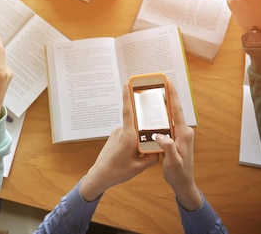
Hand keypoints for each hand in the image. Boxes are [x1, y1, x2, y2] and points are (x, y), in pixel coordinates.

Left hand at [80, 85, 158, 200]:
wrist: (100, 176)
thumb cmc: (118, 171)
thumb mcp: (139, 166)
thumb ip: (152, 156)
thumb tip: (161, 148)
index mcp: (128, 136)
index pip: (128, 111)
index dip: (128, 96)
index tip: (127, 84)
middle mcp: (121, 131)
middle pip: (137, 123)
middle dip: (144, 129)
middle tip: (145, 140)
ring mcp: (116, 133)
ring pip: (133, 131)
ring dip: (137, 140)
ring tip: (136, 156)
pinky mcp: (114, 137)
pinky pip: (127, 135)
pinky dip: (132, 142)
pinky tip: (131, 155)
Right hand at [154, 81, 201, 210]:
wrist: (184, 183)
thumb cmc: (179, 173)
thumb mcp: (172, 161)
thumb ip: (167, 147)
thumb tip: (160, 135)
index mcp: (183, 134)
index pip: (177, 110)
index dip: (172, 96)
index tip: (169, 83)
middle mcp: (183, 132)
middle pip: (174, 110)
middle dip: (168, 96)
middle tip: (160, 84)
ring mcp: (180, 135)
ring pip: (171, 116)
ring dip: (164, 105)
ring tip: (156, 94)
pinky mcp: (176, 139)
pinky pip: (169, 124)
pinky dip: (162, 116)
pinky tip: (155, 113)